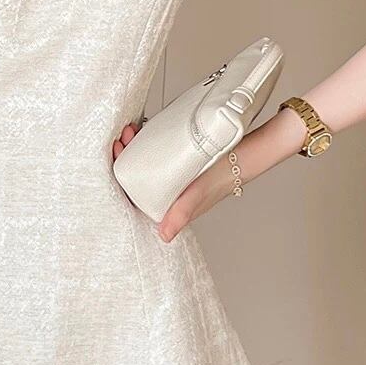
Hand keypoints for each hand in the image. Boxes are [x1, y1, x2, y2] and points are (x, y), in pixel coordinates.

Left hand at [111, 121, 237, 243]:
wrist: (247, 155)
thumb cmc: (224, 176)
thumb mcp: (197, 193)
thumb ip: (181, 213)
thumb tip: (164, 235)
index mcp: (168, 207)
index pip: (135, 193)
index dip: (121, 173)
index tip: (118, 151)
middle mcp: (169, 194)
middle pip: (137, 175)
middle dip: (126, 154)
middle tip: (124, 135)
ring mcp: (174, 179)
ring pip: (145, 163)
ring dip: (136, 146)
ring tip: (133, 128)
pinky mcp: (181, 164)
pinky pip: (158, 154)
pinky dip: (149, 143)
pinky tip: (145, 130)